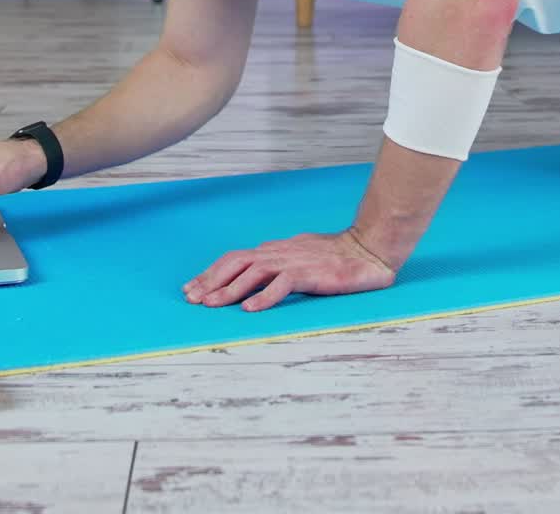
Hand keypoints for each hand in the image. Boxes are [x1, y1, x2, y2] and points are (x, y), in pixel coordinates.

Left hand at [182, 228, 396, 312]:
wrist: (367, 251)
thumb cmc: (336, 256)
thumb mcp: (300, 257)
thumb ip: (278, 265)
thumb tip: (257, 276)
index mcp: (275, 249)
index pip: (235, 258)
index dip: (212, 272)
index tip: (193, 287)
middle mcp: (278, 252)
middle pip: (236, 262)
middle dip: (211, 280)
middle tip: (192, 298)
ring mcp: (293, 261)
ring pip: (253, 272)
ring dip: (230, 289)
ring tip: (212, 304)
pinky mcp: (309, 273)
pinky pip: (282, 284)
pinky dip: (264, 296)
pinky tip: (250, 309)